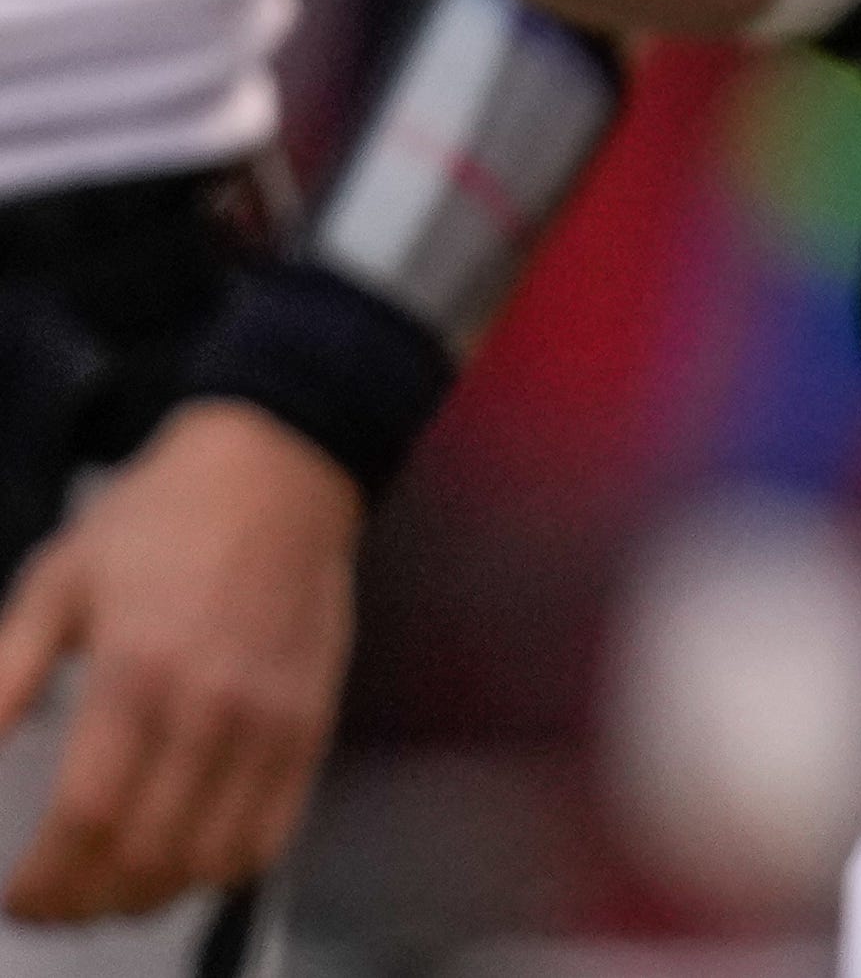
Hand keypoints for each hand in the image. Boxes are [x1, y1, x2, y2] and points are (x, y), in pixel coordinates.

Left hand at [0, 401, 360, 922]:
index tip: (16, 899)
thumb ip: (5, 676)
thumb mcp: (55, 584)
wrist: (278, 472)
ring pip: (208, 858)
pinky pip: (270, 833)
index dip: (45, 881)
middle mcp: (212, 706)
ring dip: (149, 897)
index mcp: (138, 672)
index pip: (88, 817)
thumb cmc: (158, 522)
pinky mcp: (311, 723)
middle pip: (146, 853)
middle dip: (86, 901)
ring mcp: (271, 720)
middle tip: (50, 905)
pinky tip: (180, 864)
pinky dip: (219, 870)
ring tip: (107, 895)